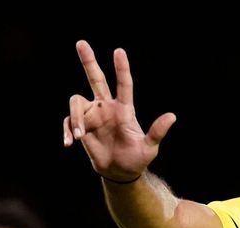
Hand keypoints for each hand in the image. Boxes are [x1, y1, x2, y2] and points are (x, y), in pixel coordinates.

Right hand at [63, 40, 175, 182]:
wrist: (121, 173)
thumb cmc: (137, 159)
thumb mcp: (149, 147)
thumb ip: (157, 132)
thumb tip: (173, 116)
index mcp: (124, 109)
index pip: (124, 84)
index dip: (121, 68)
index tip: (119, 50)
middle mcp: (107, 107)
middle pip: (96, 79)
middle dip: (89, 61)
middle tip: (81, 42)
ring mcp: (92, 116)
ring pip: (77, 102)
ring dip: (75, 118)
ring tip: (78, 136)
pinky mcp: (81, 127)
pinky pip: (68, 121)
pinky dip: (66, 131)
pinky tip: (69, 143)